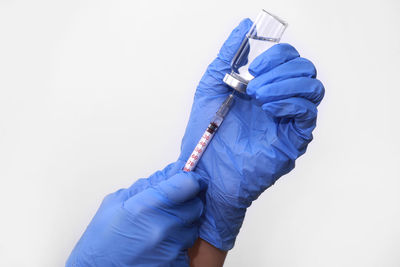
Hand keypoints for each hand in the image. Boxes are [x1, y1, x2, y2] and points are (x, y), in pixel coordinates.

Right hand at [66, 172, 203, 266]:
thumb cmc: (101, 242)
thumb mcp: (115, 203)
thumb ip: (146, 185)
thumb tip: (169, 173)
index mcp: (147, 206)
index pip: (188, 184)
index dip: (190, 179)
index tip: (187, 179)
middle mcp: (164, 226)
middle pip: (195, 204)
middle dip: (186, 201)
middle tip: (170, 205)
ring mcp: (172, 247)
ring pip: (193, 225)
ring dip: (183, 222)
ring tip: (161, 227)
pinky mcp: (177, 263)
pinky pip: (188, 245)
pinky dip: (179, 242)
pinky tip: (161, 244)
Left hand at [178, 19, 324, 249]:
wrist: (204, 171)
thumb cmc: (206, 134)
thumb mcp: (212, 85)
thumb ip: (229, 55)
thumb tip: (245, 27)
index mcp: (264, 87)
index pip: (289, 59)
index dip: (278, 55)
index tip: (255, 66)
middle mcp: (280, 101)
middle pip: (305, 70)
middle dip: (282, 69)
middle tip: (255, 84)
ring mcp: (287, 121)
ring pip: (313, 89)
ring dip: (287, 84)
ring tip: (259, 96)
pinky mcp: (292, 141)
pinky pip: (308, 115)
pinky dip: (291, 103)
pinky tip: (269, 108)